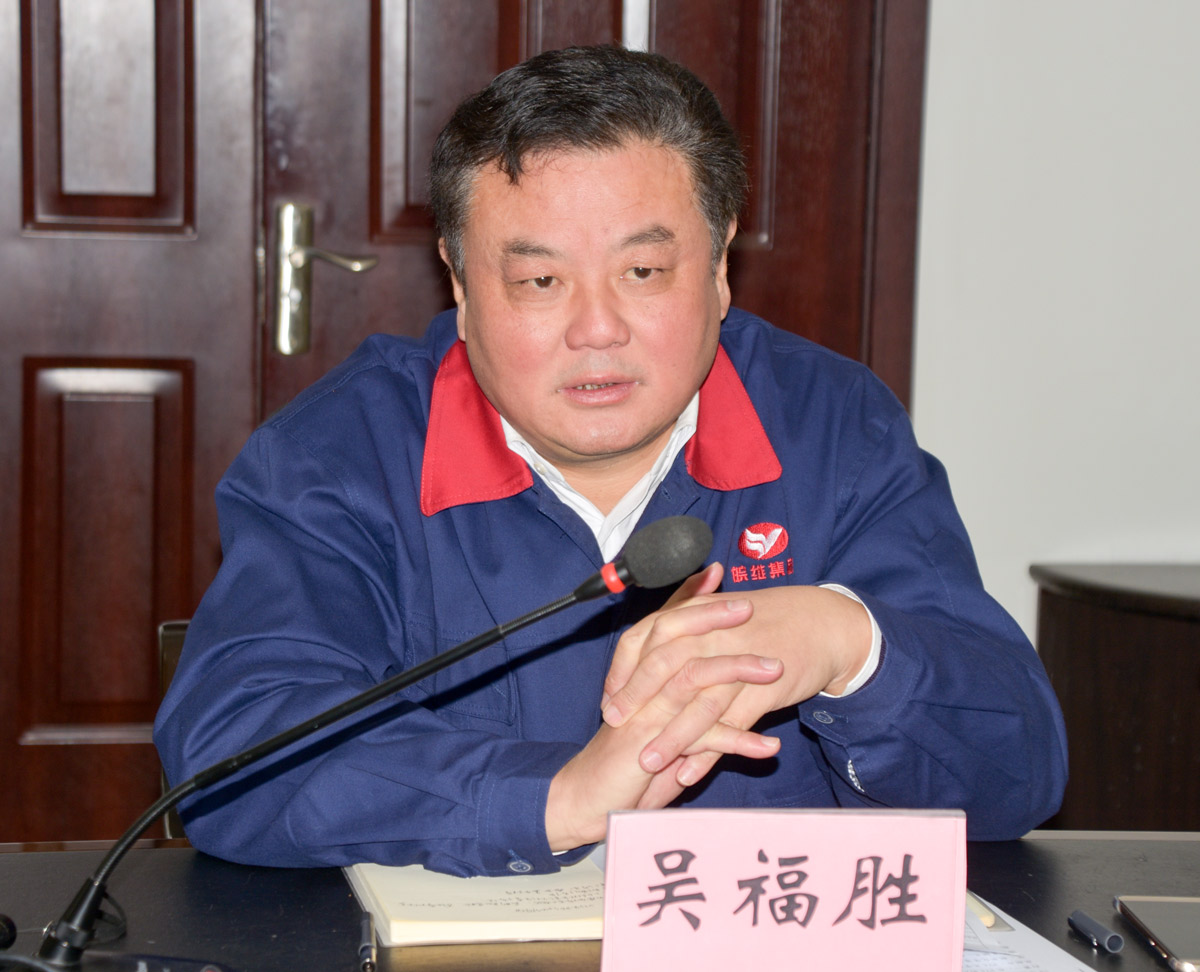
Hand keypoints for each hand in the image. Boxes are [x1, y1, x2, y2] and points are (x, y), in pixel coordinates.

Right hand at [544, 565, 786, 850]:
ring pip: (693, 678)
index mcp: (639, 673)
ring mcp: (646, 714)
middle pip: (675, 636)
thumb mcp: (656, 717)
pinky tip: (769, 747)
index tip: (717, 573)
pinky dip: (739, 742)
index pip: (664, 623)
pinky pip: (703, 739)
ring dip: (737, 671)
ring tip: (776, 669)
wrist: (589, 797)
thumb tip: (715, 670)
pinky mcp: (652, 747)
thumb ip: (679, 689)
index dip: (688, 597)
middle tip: (750, 605)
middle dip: (714, 618)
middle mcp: (640, 686)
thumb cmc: (629, 755)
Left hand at [602, 572, 870, 788]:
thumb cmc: (769, 621)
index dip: (624, 671)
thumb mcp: (723, 615)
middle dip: (638, 699)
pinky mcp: (766, 687)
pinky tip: (691, 773)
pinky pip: (734, 724)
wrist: (824, 624)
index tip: (608, 701)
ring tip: (648, 762)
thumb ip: (685, 628)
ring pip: (699, 702)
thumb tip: (645, 650)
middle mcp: (715, 634)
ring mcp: (741, 661)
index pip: (646, 638)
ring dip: (672, 735)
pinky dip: (711, 751)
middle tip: (616, 728)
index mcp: (698, 614)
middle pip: (667, 667)